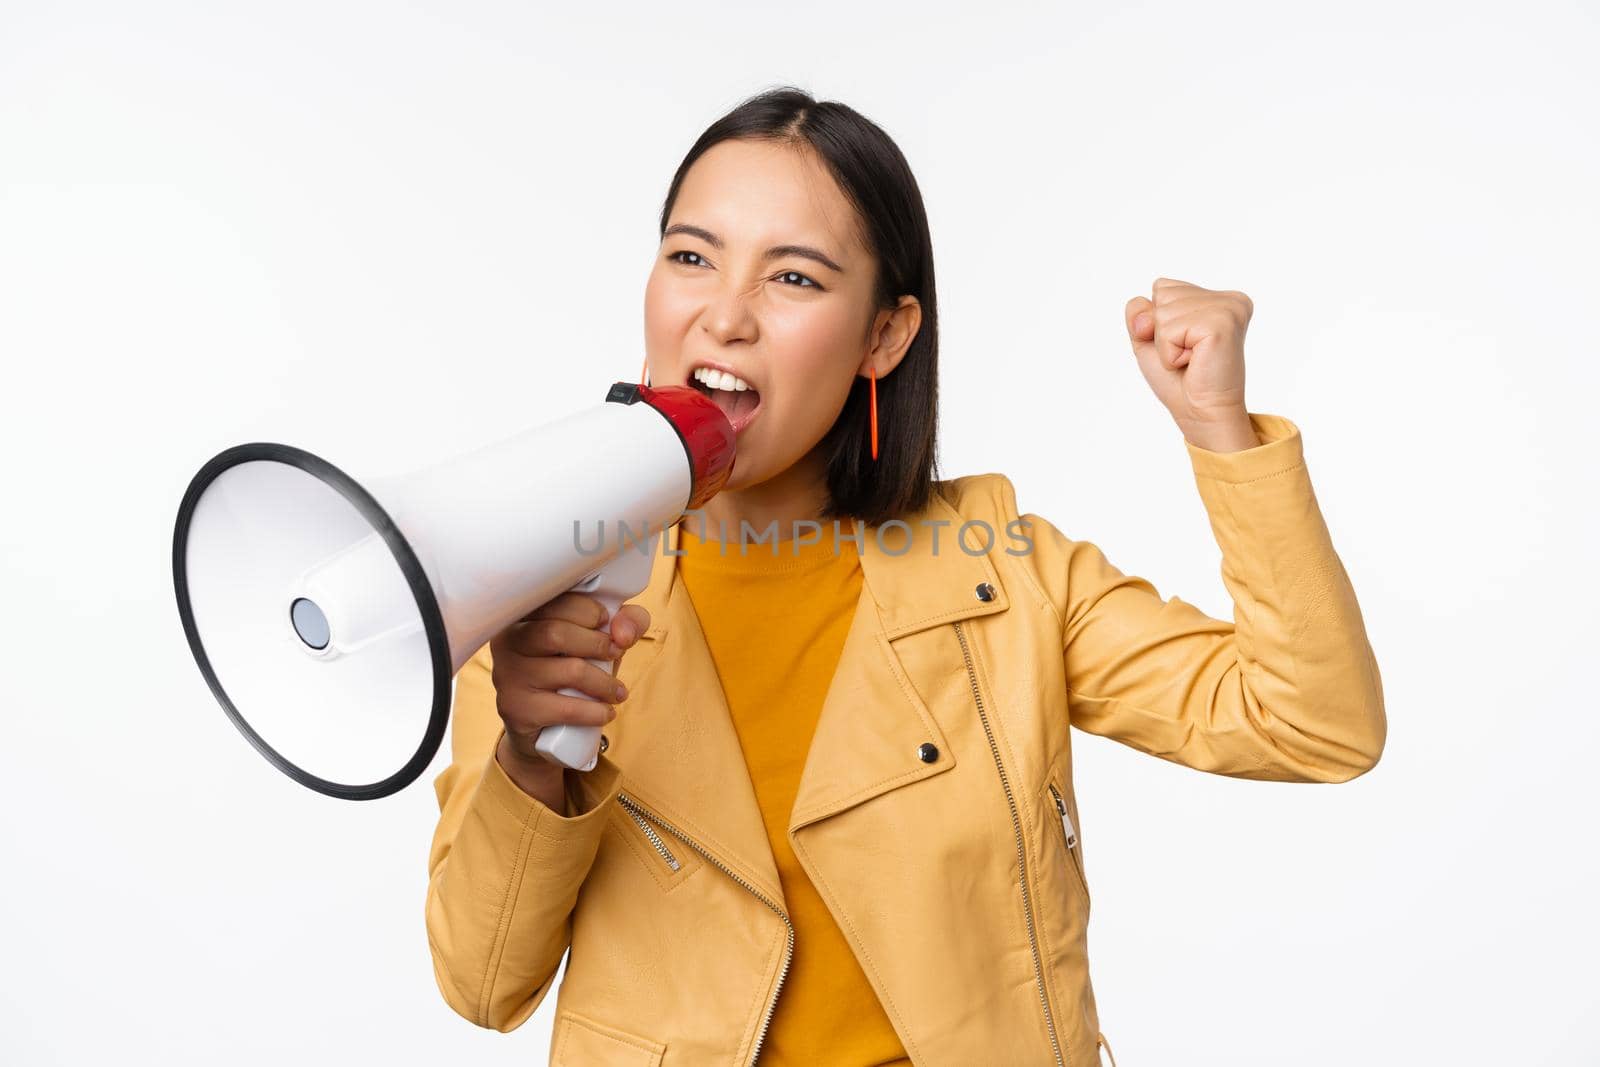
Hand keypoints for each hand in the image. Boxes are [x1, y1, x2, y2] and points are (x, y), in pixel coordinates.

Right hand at [489, 592, 651, 769]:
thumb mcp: (601, 638)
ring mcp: (508, 676)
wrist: (545, 726)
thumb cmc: (573, 669)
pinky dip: (595, 711)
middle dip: (597, 643)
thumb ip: (625, 620)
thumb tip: (624, 633)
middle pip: (555, 633)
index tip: (605, 622)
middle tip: (616, 653)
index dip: (588, 609)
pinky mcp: (516, 708)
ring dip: (604, 683)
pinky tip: (605, 712)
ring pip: (568, 671)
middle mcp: (508, 641)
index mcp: (524, 614)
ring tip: (617, 691)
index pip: (553, 600)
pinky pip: (565, 708)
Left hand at [1124, 277, 1253, 435]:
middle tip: (1187, 355)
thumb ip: (1139, 314)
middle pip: (1161, 295)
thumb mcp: (1149, 340)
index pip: (1162, 287)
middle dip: (1161, 332)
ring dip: (1167, 344)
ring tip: (1191, 359)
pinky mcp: (1222, 323)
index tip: (1182, 343)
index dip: (1157, 320)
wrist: (1200, 412)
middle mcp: (1228, 299)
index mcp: (1217, 297)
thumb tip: (1143, 306)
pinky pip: (1170, 330)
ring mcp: (1229, 308)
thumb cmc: (1179, 379)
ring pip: (1163, 312)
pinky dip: (1171, 353)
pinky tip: (1195, 362)